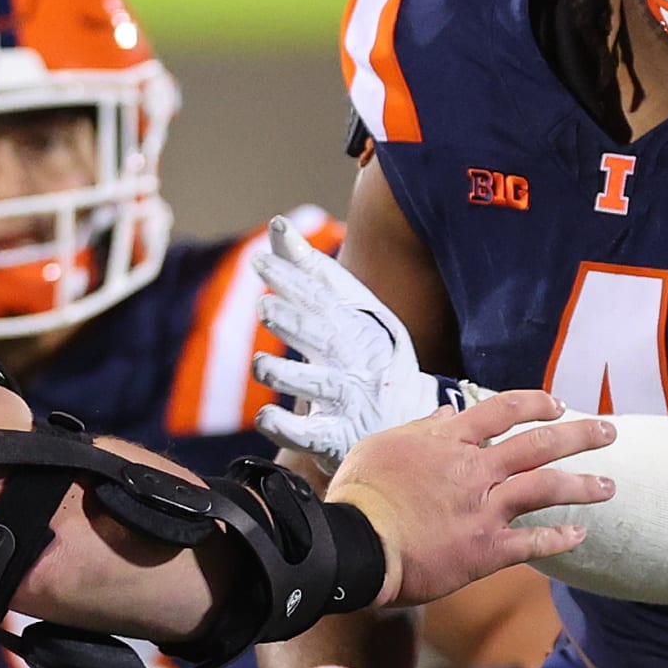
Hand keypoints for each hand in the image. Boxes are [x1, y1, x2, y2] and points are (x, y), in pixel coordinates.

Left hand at [254, 216, 443, 469]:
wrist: (406, 424)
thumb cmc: (367, 359)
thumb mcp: (353, 314)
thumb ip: (314, 275)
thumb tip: (279, 228)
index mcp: (361, 326)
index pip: (328, 298)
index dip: (298, 277)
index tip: (264, 258)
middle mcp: (360, 360)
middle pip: (327, 338)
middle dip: (295, 322)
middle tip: (264, 307)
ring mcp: (352, 401)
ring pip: (321, 387)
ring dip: (289, 375)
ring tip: (261, 365)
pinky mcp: (339, 439)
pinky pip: (313, 435)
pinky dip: (288, 427)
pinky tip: (265, 418)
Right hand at [330, 392, 613, 605]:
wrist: (356, 545)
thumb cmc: (361, 496)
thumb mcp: (382, 446)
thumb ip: (422, 430)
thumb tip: (448, 415)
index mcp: (449, 442)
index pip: (503, 410)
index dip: (536, 404)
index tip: (559, 405)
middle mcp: (474, 470)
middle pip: (538, 444)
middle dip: (580, 435)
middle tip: (609, 431)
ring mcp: (483, 510)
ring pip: (545, 488)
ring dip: (582, 485)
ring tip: (609, 486)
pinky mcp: (484, 549)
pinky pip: (532, 543)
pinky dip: (558, 539)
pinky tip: (580, 535)